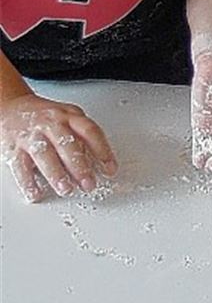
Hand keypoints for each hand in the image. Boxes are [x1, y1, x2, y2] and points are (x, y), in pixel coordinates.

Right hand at [0, 92, 116, 202]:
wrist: (11, 108)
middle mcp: (52, 124)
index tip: (110, 169)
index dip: (103, 151)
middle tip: (89, 184)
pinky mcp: (14, 148)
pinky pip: (20, 167)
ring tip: (66, 189)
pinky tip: (36, 194)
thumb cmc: (46, 117)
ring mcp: (32, 136)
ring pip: (45, 155)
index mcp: (70, 116)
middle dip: (80, 166)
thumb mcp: (68, 117)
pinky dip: (28, 183)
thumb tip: (99, 160)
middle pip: (69, 145)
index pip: (91, 132)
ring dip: (57, 175)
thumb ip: (82, 135)